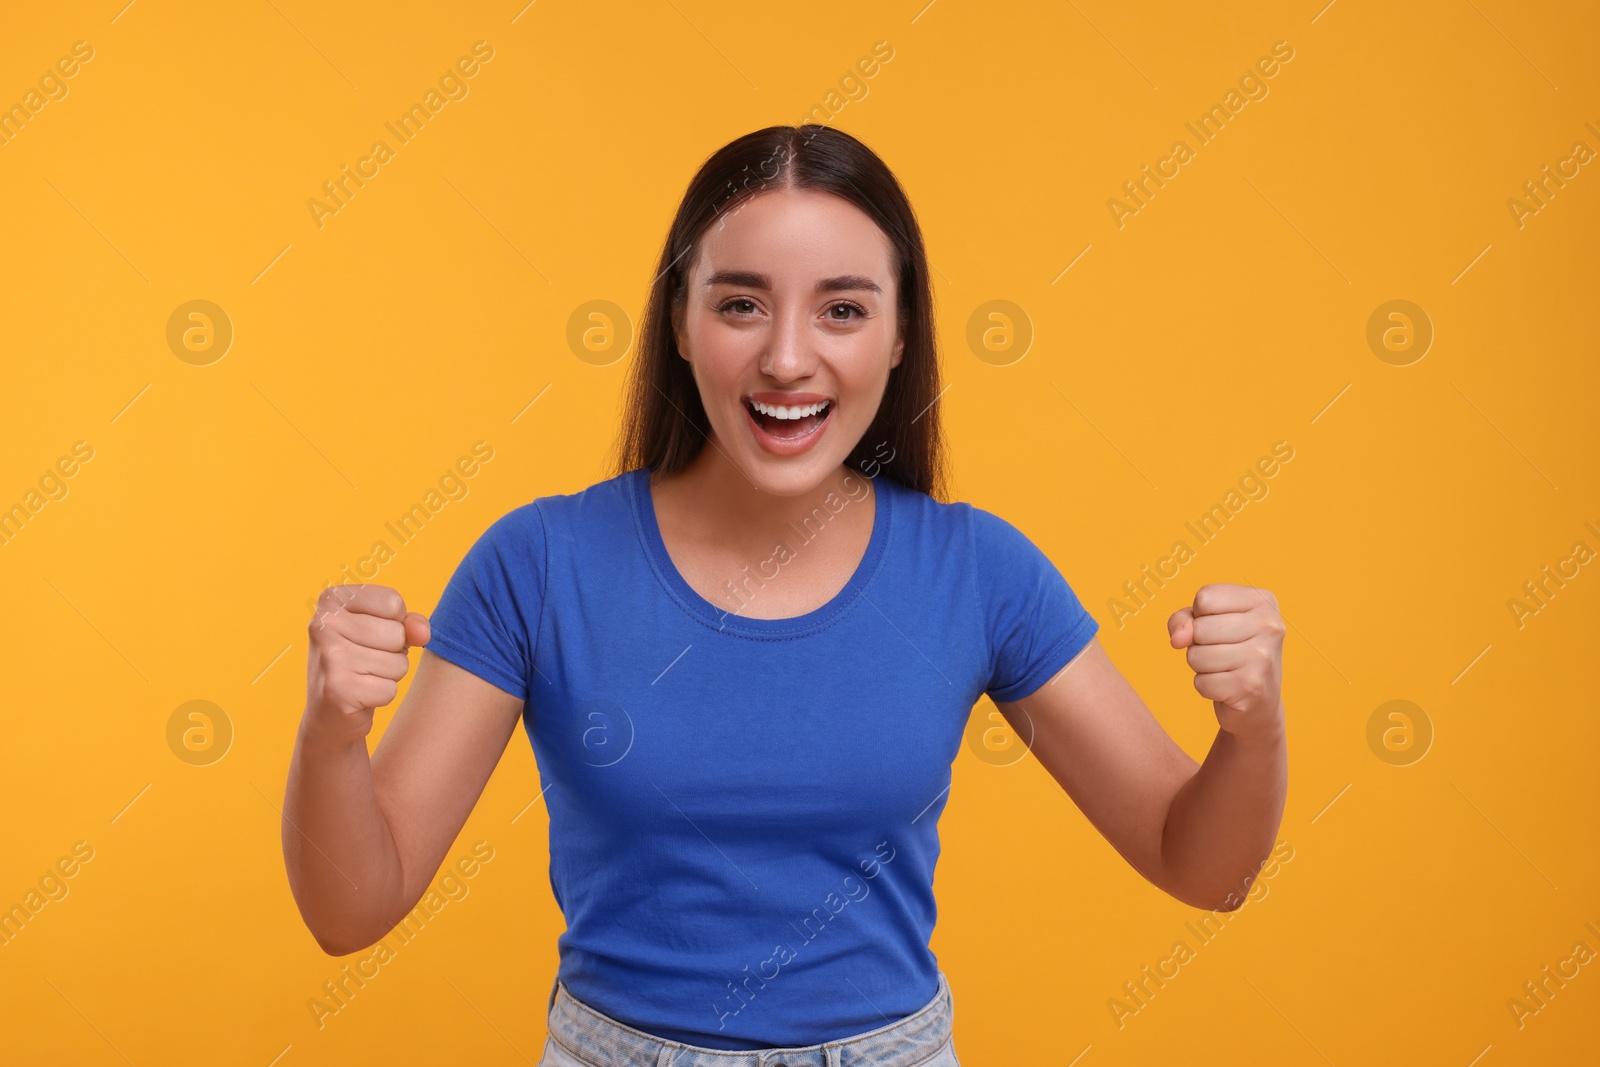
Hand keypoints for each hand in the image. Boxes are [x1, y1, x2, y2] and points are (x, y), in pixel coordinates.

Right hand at [305, 584, 430, 743]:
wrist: (330, 711)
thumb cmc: (362, 660)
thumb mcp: (386, 631)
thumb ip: (410, 623)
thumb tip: (423, 633)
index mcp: (333, 599)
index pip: (393, 602)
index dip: (396, 623)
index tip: (372, 635)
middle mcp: (324, 623)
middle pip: (397, 633)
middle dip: (394, 652)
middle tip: (368, 661)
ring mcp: (329, 655)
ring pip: (398, 663)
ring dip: (390, 675)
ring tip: (364, 677)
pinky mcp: (337, 688)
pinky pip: (390, 689)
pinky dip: (382, 696)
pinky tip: (361, 695)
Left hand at [1167, 583, 1284, 740]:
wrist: (1259, 703)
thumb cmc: (1229, 653)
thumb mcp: (1206, 623)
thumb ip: (1183, 619)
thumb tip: (1178, 639)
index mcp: (1262, 600)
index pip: (1205, 597)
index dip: (1200, 616)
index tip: (1220, 627)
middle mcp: (1269, 625)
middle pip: (1199, 628)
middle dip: (1198, 644)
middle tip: (1223, 652)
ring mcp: (1262, 656)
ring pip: (1196, 656)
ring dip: (1201, 666)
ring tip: (1225, 669)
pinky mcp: (1251, 686)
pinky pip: (1202, 682)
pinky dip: (1206, 687)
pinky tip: (1228, 687)